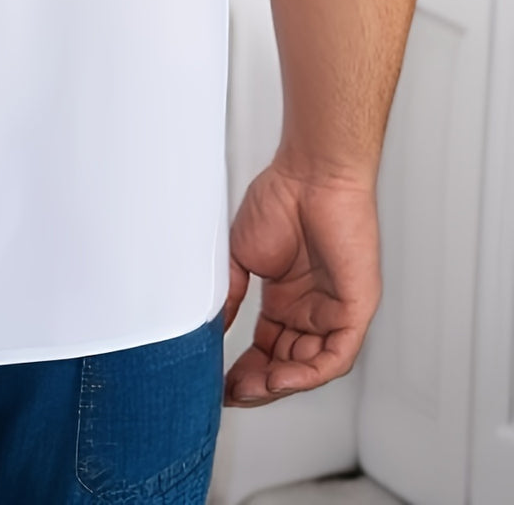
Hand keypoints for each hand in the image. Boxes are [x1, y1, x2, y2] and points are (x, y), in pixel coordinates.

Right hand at [222, 160, 380, 406]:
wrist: (310, 175)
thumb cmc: (280, 200)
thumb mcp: (242, 256)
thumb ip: (230, 296)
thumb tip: (213, 329)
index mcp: (286, 298)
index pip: (267, 349)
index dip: (245, 371)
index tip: (219, 384)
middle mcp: (311, 309)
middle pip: (286, 365)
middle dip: (258, 385)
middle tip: (231, 393)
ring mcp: (334, 311)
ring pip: (310, 367)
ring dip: (280, 384)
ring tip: (250, 389)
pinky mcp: (355, 309)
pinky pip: (335, 356)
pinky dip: (308, 373)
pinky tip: (280, 378)